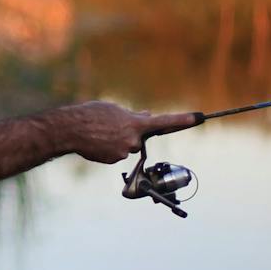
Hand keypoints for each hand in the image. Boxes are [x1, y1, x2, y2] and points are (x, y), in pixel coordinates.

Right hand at [65, 102, 202, 163]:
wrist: (70, 130)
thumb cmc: (91, 115)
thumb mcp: (114, 109)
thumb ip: (133, 116)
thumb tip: (146, 117)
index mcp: (136, 124)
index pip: (165, 122)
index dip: (183, 120)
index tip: (199, 117)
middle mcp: (134, 140)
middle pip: (139, 138)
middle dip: (130, 132)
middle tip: (111, 125)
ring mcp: (124, 152)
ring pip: (127, 146)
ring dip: (118, 140)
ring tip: (100, 132)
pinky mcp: (114, 160)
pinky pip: (117, 153)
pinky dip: (109, 148)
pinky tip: (97, 142)